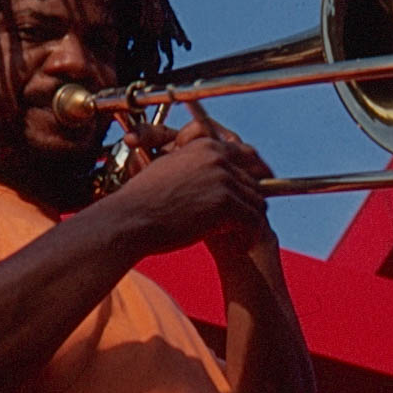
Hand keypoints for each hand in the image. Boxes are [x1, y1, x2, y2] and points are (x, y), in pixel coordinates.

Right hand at [101, 112, 270, 256]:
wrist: (130, 219)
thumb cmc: (143, 201)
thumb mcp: (169, 170)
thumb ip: (196, 167)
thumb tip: (217, 179)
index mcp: (205, 146)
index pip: (247, 155)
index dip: (258, 173)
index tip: (262, 189)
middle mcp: (217, 157)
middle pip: (254, 181)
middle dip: (251, 203)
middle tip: (247, 224)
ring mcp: (222, 179)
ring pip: (256, 202)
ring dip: (250, 222)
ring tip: (242, 238)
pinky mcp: (225, 203)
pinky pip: (252, 221)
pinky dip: (249, 236)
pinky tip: (240, 246)